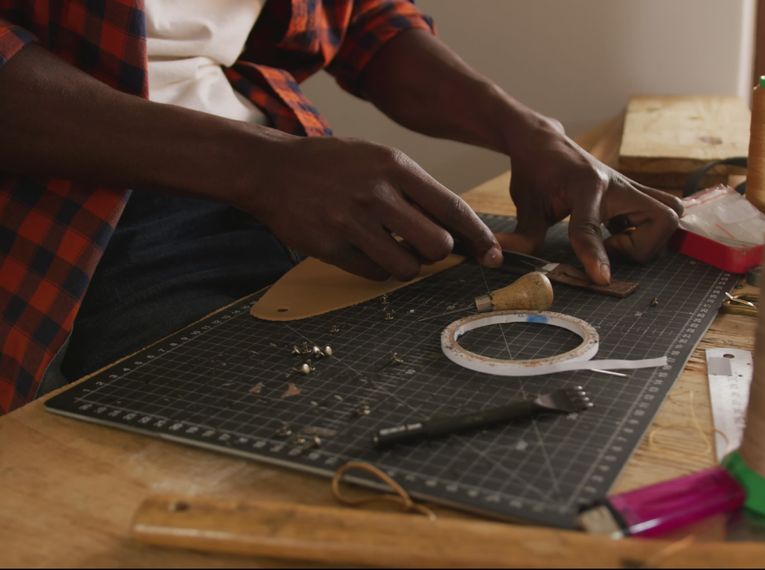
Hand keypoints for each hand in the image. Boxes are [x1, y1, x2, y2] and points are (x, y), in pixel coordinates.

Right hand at [249, 136, 500, 280]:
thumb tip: (457, 229)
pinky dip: (379, 269)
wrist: (271, 170)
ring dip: (408, 265)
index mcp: (395, 167)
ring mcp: (352, 221)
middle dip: (438, 254)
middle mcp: (377, 193)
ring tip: (391, 247)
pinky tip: (366, 250)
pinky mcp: (331, 246)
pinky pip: (375, 274)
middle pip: (438, 245)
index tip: (493, 255)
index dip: (479, 237)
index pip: (453, 209)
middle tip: (424, 247)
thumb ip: (416, 190)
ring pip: (408, 267)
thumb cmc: (333, 165)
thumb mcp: (378, 160)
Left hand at [497, 122, 683, 284]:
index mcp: (584, 185)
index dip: (594, 255)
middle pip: (662, 218)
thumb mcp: (526, 206)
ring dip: (650, 237)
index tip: (601, 280)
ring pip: (671, 213)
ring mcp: (630, 186)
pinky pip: (663, 211)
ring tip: (617, 240)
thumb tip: (501, 260)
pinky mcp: (635, 192)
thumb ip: (523, 237)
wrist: (545, 142)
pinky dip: (647, 229)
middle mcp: (616, 183)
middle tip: (610, 248)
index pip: (591, 226)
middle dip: (641, 246)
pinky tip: (619, 232)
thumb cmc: (535, 173)